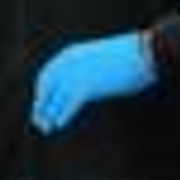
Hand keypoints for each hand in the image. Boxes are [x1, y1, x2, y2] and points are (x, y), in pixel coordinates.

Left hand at [31, 31, 156, 134]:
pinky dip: (64, 114)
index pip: (47, 74)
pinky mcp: (88, 86)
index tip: (39, 104)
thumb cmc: (125, 56)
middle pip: (47, 87)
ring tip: (46, 128)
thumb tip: (81, 87)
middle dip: (41, 105)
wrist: (141, 51)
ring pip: (57, 98)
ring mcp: (77, 74)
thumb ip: (85, 69)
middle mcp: (69, 63)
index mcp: (69, 54)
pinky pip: (71, 103)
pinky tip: (59, 125)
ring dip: (49, 114)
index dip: (41, 91)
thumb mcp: (97, 58)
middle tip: (37, 121)